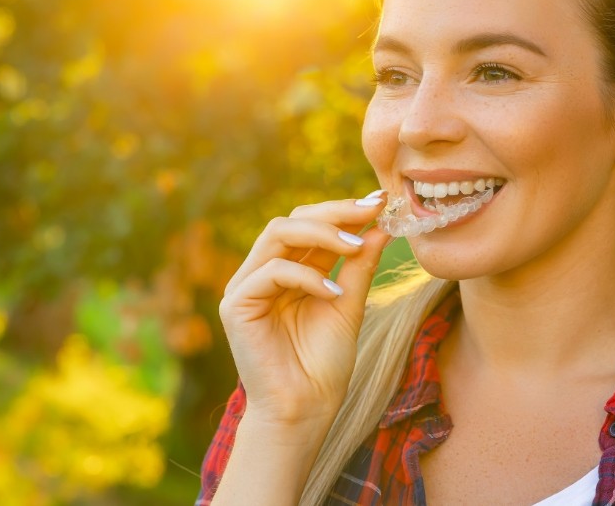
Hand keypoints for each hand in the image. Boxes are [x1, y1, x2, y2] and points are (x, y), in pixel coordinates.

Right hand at [219, 192, 391, 432]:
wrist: (304, 412)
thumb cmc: (323, 366)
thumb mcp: (349, 306)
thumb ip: (358, 267)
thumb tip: (380, 227)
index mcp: (289, 272)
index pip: (310, 226)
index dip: (342, 211)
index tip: (379, 201)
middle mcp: (263, 273)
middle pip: (291, 220)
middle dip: (333, 213)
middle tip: (370, 210)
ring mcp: (245, 287)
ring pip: (277, 234)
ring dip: (321, 234)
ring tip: (356, 247)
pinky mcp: (235, 305)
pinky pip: (271, 271)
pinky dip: (306, 277)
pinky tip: (333, 293)